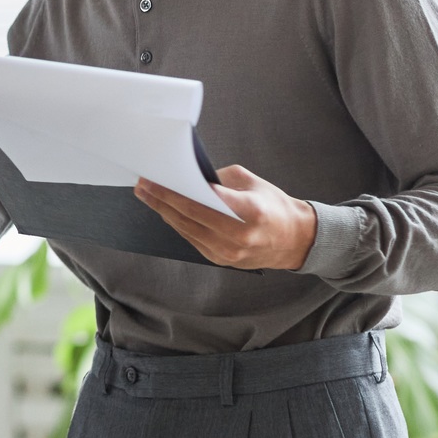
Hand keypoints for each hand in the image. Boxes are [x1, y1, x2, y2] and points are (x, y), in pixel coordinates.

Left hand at [134, 165, 317, 269]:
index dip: (171, 191)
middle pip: (187, 217)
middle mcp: (237, 236)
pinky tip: (165, 211)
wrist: (296, 240)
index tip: (151, 179)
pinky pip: (191, 239)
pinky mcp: (221, 260)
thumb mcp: (251, 183)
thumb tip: (186, 177)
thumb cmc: (274, 206)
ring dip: (163, 212)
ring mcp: (228, 252)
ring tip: (147, 196)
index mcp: (248, 212)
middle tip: (142, 185)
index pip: (200, 200)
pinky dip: (177, 224)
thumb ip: (218, 179)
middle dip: (161, 200)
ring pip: (185, 230)